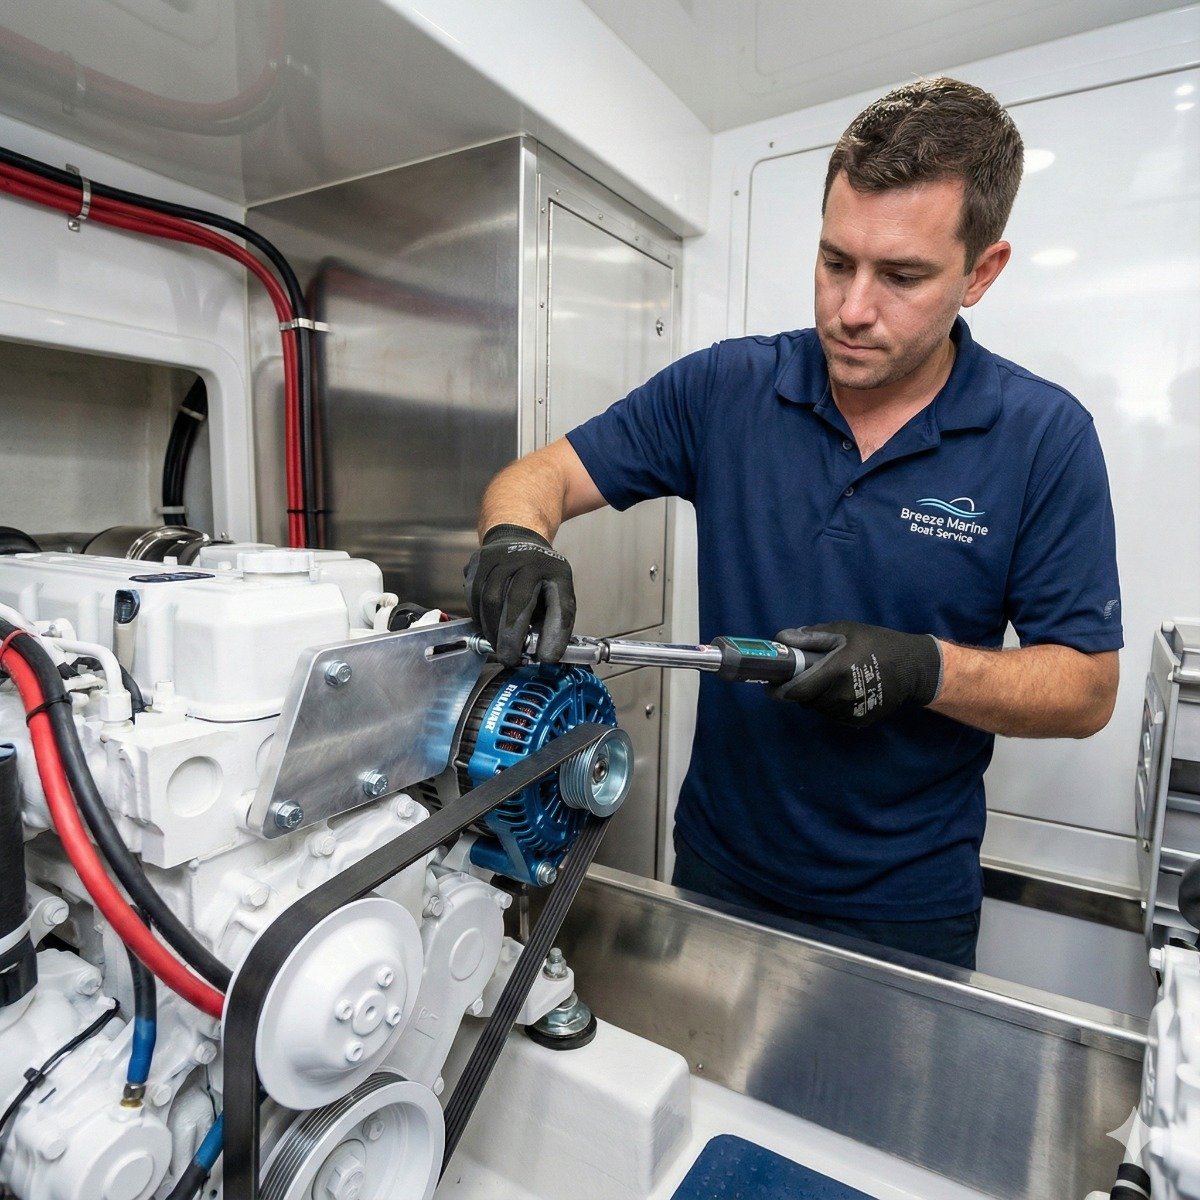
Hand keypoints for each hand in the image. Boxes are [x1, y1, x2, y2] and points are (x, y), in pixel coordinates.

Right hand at [464, 524, 576, 665]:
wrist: (517, 538)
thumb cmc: (538, 577)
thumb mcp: (555, 595)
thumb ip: (551, 622)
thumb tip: (542, 656)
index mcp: (557, 571)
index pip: (560, 606)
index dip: (554, 635)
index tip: (546, 658)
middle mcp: (530, 559)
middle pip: (517, 601)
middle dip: (511, 637)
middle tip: (509, 659)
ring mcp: (502, 555)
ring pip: (490, 599)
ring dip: (492, 629)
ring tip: (497, 644)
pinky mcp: (480, 559)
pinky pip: (474, 594)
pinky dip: (479, 616)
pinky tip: (487, 624)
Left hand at [772, 621, 941, 726]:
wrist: (914, 668)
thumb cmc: (877, 644)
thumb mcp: (845, 632)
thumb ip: (812, 637)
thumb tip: (781, 639)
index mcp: (836, 671)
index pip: (796, 691)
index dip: (779, 690)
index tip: (771, 684)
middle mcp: (842, 696)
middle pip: (805, 700)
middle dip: (800, 689)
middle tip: (805, 675)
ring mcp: (852, 711)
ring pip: (819, 709)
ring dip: (816, 697)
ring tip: (828, 680)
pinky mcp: (860, 721)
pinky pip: (834, 715)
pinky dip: (831, 705)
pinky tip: (844, 690)